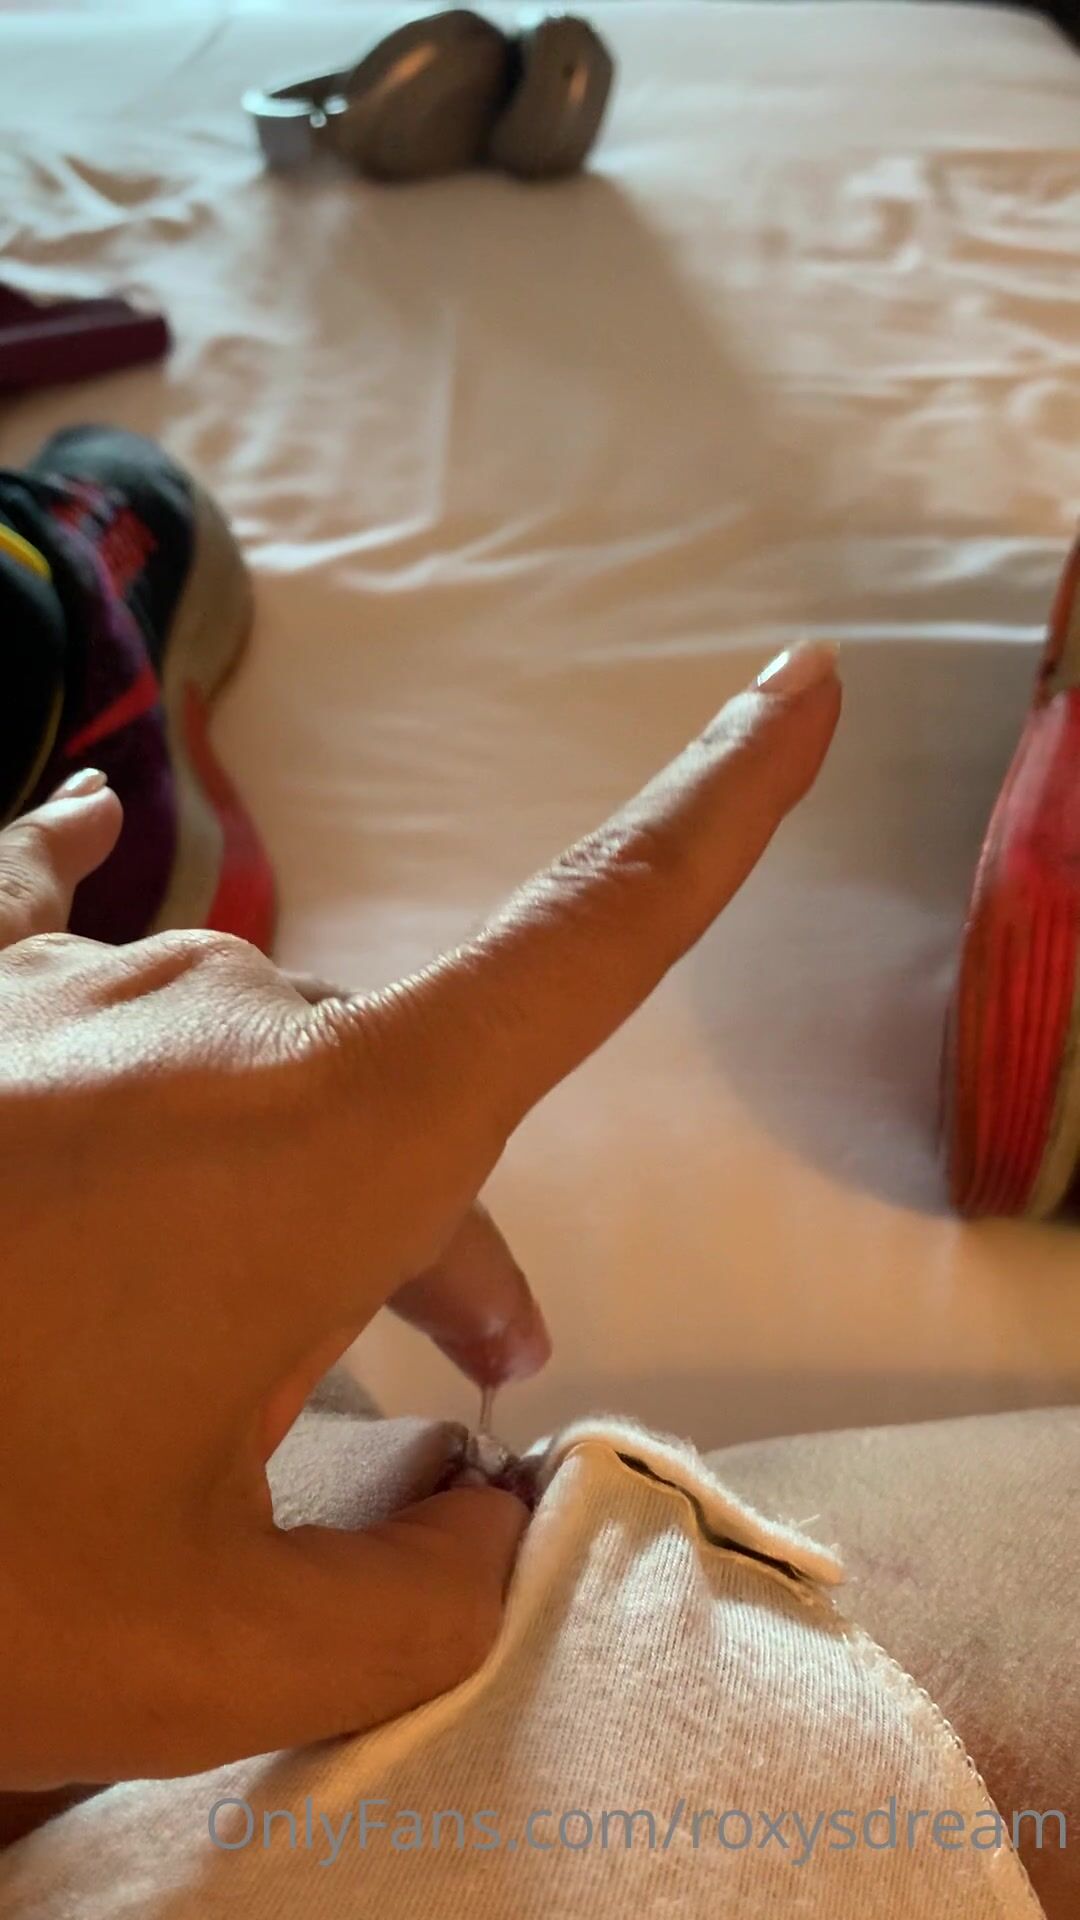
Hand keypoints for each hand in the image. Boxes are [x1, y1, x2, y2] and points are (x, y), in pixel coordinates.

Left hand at [0, 643, 839, 1786]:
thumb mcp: (203, 1646)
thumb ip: (419, 1604)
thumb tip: (508, 1521)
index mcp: (328, 1136)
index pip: (586, 939)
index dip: (718, 816)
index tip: (797, 687)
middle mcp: (216, 1013)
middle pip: (416, 1087)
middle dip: (456, 1239)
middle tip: (468, 1386)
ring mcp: (63, 981)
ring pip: (260, 1048)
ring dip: (310, 1164)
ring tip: (272, 1303)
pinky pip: (50, 899)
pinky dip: (102, 894)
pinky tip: (103, 834)